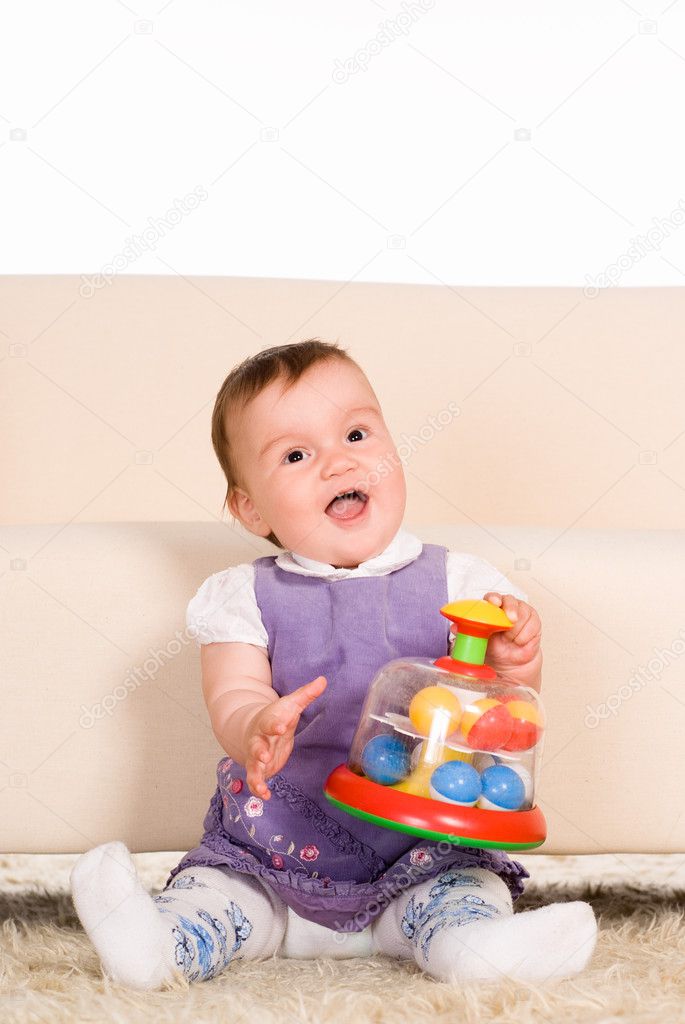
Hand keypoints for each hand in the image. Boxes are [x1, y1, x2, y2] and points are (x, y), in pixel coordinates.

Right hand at [244, 676, 326, 799]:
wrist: (254, 727)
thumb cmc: (278, 715)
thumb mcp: (292, 704)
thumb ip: (306, 694)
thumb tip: (323, 680)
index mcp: (268, 722)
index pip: (270, 721)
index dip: (275, 723)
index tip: (281, 725)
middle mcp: (259, 739)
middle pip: (256, 744)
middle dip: (258, 750)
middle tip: (263, 755)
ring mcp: (257, 755)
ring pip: (252, 765)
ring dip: (255, 775)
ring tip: (260, 786)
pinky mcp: (259, 768)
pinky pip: (255, 779)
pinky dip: (258, 788)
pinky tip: (265, 795)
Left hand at [450, 593, 541, 676]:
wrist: (510, 665)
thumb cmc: (494, 649)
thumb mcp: (478, 642)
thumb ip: (467, 633)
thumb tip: (454, 627)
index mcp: (491, 610)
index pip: (491, 598)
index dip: (493, 599)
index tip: (493, 603)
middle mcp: (505, 608)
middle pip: (510, 600)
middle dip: (510, 609)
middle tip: (510, 620)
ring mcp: (521, 613)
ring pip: (522, 613)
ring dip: (516, 630)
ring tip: (510, 640)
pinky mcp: (533, 621)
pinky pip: (532, 624)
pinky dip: (525, 636)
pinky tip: (519, 642)